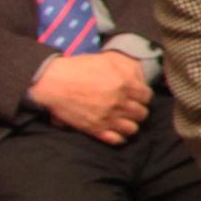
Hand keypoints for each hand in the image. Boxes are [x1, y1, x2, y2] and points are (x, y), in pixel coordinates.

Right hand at [27, 49, 150, 143]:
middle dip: (137, 109)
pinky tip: (115, 130)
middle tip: (129, 106)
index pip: (147, 96)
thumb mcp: (107, 60)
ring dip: (130, 124)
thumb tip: (140, 78)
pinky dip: (119, 137)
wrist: (53, 83)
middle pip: (142, 113)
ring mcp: (108, 118)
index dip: (142, 95)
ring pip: (133, 129)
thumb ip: (128, 68)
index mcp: (125, 83)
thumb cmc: (79, 68)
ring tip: (123, 119)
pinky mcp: (96, 129)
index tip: (136, 95)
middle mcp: (120, 102)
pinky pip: (117, 140)